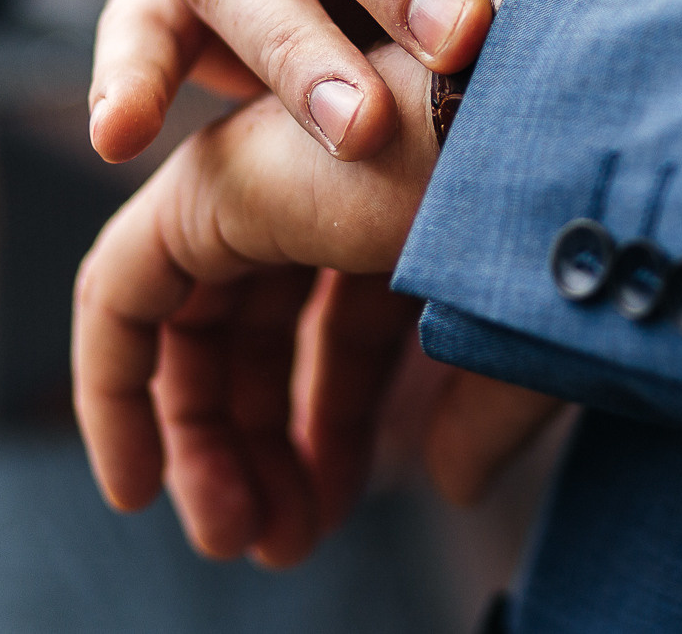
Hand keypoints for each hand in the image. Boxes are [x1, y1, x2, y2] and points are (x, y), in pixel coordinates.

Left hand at [73, 42, 562, 565]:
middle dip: (261, 446)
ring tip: (231, 536)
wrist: (556, 138)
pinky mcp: (211, 184)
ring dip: (201, 441)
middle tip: (272, 544)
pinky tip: (138, 483)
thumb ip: (483, 413)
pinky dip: (114, 387)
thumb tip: (453, 484)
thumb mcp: (525, 347)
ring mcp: (267, 175)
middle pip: (259, 334)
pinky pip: (122, 294)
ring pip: (192, 324)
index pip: (345, 333)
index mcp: (413, 205)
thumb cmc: (567, 227)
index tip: (316, 521)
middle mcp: (331, 183)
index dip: (331, 433)